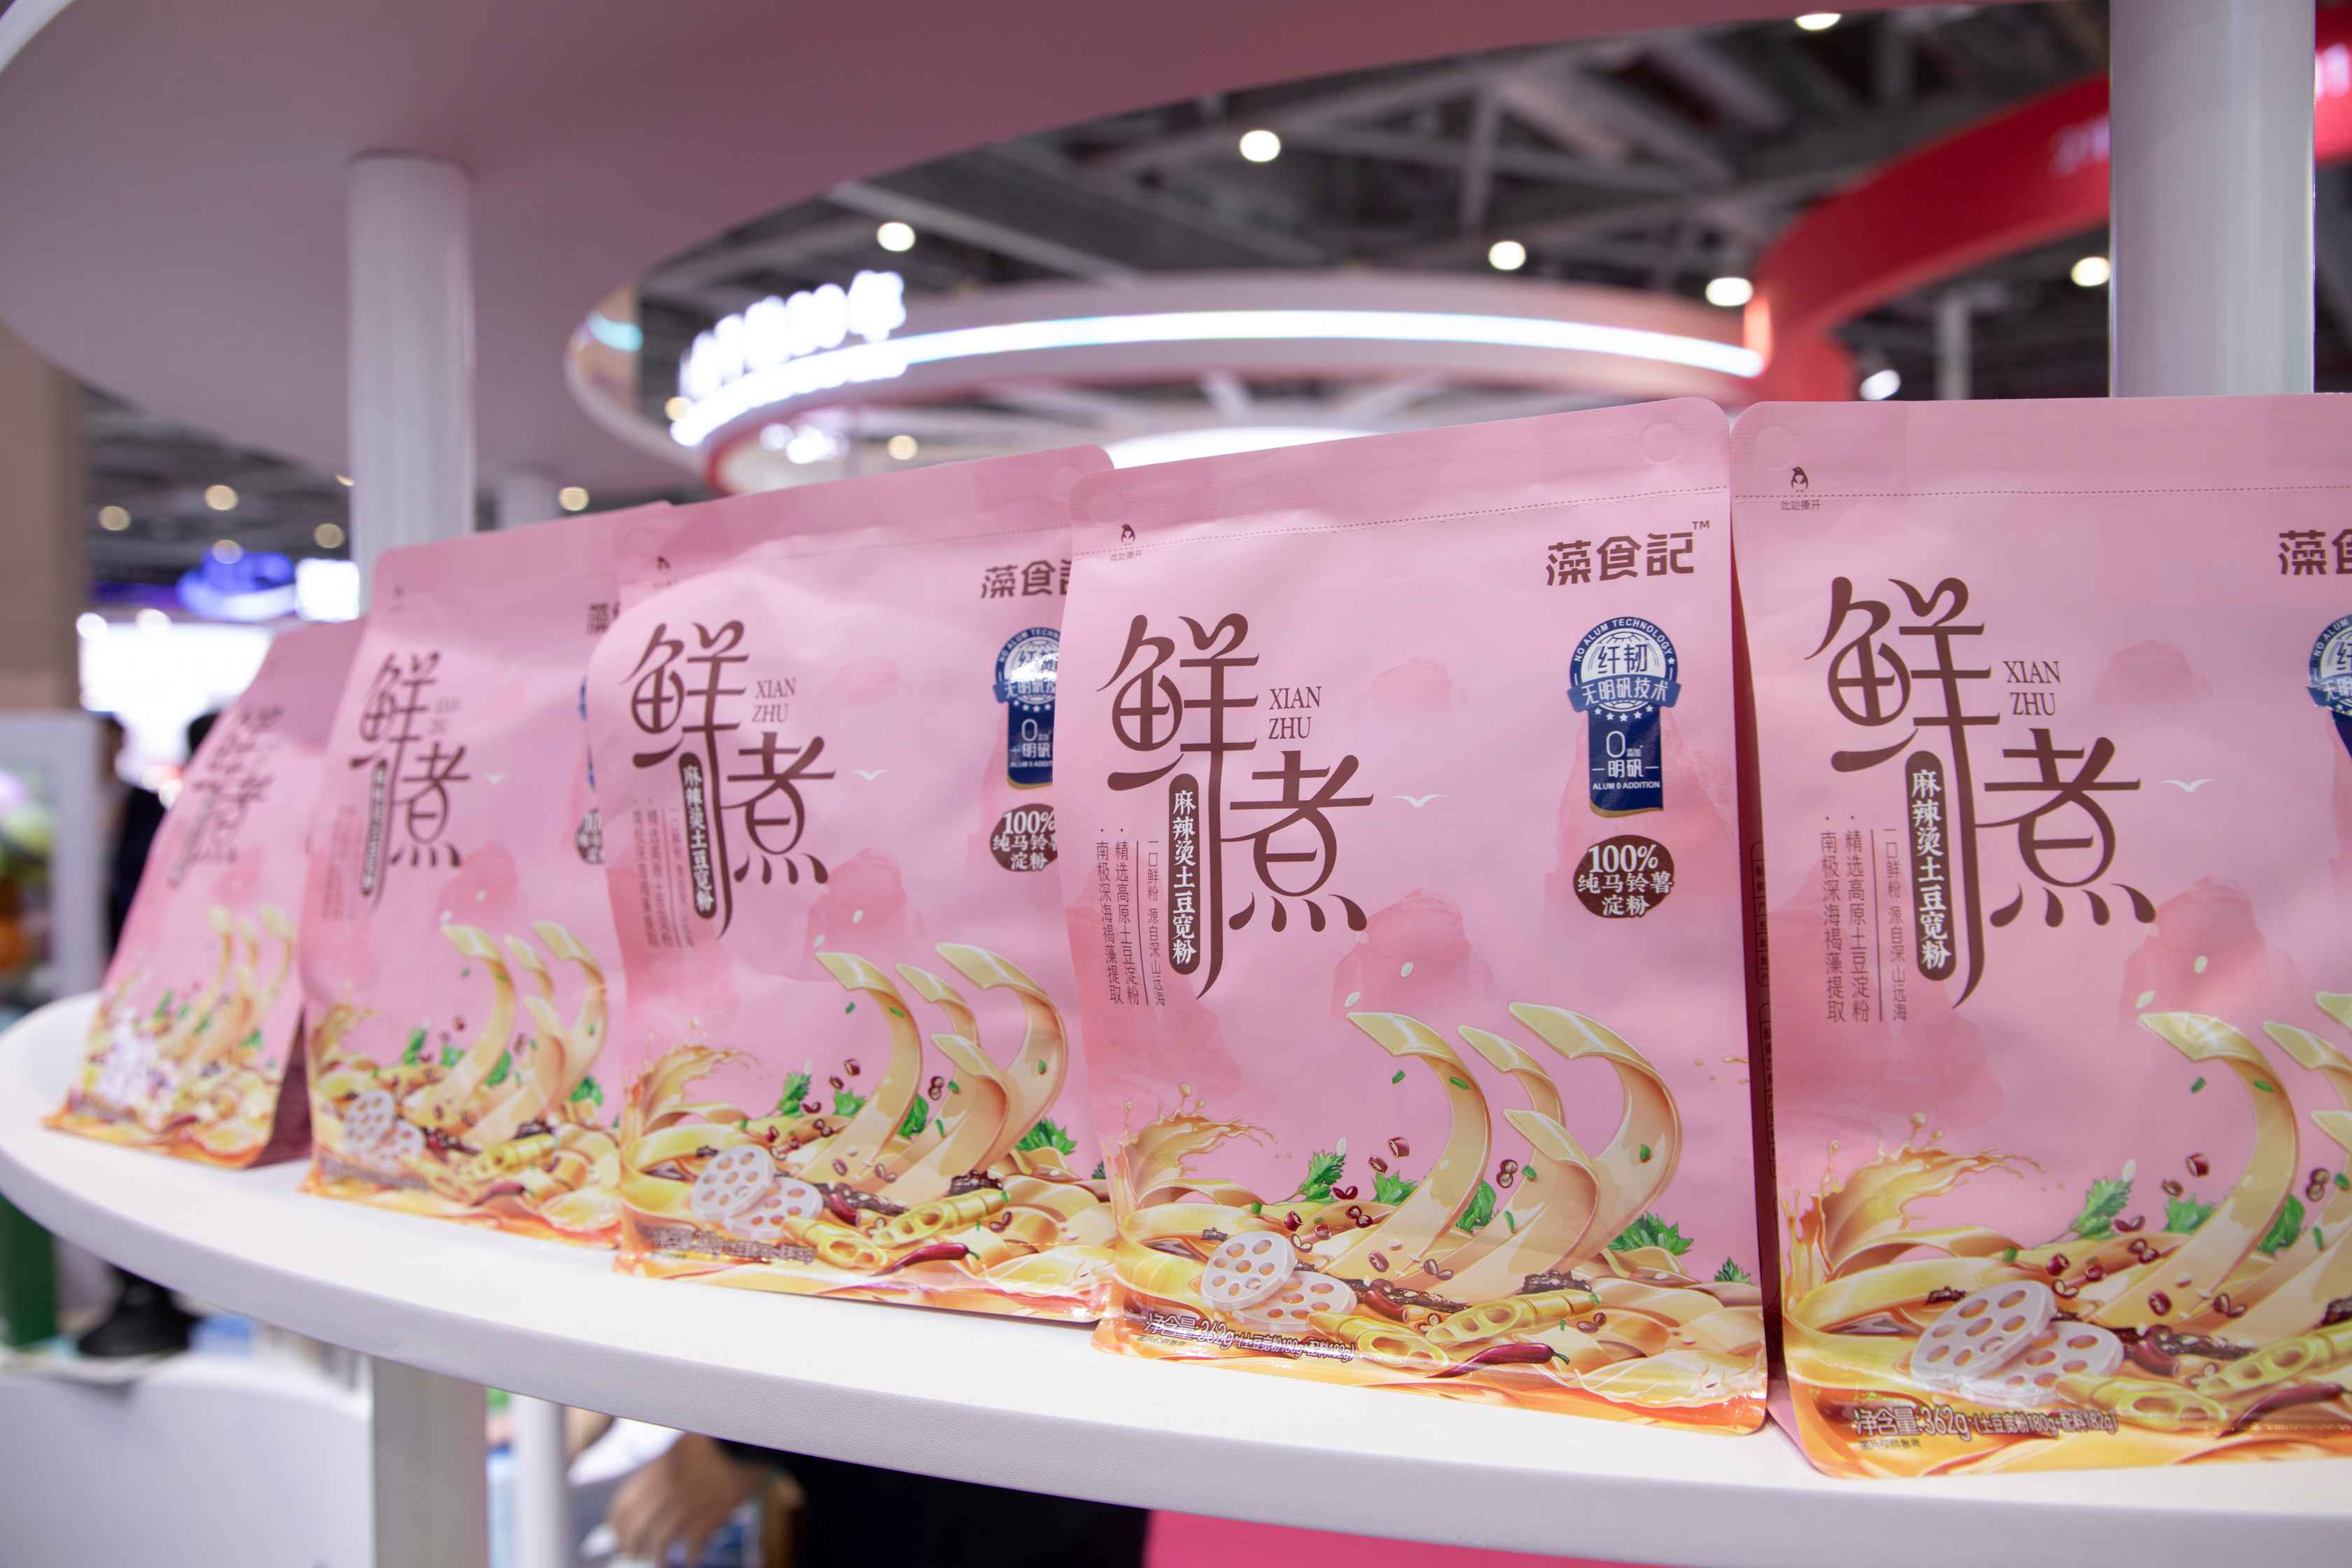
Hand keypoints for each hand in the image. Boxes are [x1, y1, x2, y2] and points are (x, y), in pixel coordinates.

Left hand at [608, 1433, 762, 1565]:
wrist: (750, 1436)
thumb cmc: (718, 1439)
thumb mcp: (682, 1447)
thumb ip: (663, 1468)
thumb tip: (647, 1494)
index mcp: (657, 1469)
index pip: (623, 1505)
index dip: (617, 1526)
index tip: (619, 1535)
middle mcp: (668, 1488)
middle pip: (637, 1528)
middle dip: (632, 1545)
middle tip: (634, 1552)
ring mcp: (690, 1503)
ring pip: (662, 1541)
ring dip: (658, 1557)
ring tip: (660, 1562)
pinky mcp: (713, 1513)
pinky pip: (694, 1545)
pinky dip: (691, 1557)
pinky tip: (693, 1560)